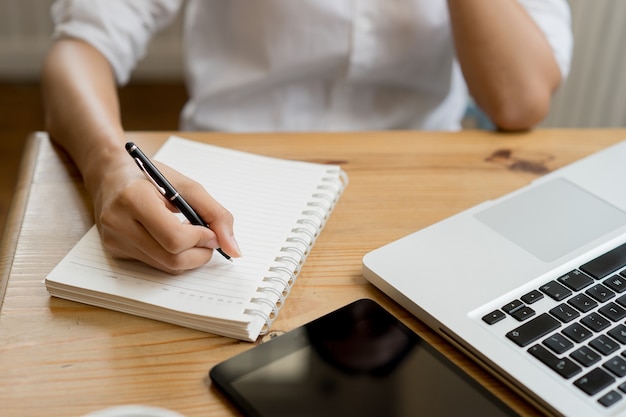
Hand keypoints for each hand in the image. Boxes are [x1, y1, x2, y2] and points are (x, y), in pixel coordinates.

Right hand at [91, 159, 239, 273]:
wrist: (109, 175)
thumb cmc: (150, 177)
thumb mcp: (186, 185)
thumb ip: (215, 213)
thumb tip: (234, 248)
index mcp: (134, 198)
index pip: (175, 238)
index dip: (201, 239)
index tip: (211, 232)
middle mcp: (118, 222)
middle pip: (172, 259)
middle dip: (199, 254)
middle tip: (208, 239)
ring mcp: (114, 240)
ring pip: (166, 267)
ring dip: (189, 257)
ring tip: (191, 236)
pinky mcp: (115, 252)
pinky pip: (155, 265)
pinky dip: (172, 256)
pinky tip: (171, 238)